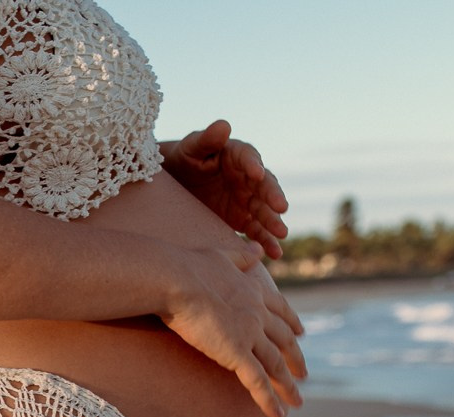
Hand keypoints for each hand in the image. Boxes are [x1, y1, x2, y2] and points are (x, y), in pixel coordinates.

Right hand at [161, 239, 307, 416]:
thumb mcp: (220, 255)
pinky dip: (269, 400)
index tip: (301, 332)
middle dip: (295, 358)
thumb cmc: (188, 266)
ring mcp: (250, 334)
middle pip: (284, 340)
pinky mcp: (236, 353)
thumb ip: (241, 255)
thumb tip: (258, 249)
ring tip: (297, 401)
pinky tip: (277, 415)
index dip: (292, 322)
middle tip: (304, 373)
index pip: (281, 309)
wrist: (175, 279)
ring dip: (288, 385)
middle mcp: (258, 313)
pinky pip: (257, 382)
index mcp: (254, 291)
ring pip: (275, 365)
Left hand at [162, 120, 288, 258]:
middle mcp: (247, 177)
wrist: (172, 185)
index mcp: (236, 155)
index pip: (248, 157)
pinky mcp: (241, 219)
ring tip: (281, 234)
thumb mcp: (189, 149)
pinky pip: (256, 231)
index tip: (256, 173)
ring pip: (264, 211)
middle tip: (280, 207)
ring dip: (273, 222)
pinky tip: (276, 253)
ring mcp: (246, 199)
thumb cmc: (181, 160)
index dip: (253, 164)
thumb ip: (205, 139)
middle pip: (263, 186)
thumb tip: (223, 125)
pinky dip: (266, 242)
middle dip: (272, 197)